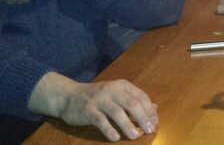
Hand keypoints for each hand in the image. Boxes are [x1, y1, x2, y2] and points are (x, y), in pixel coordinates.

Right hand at [30, 73, 157, 141]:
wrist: (68, 95)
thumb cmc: (97, 96)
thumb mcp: (117, 94)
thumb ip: (135, 100)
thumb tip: (155, 108)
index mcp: (122, 85)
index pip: (140, 96)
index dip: (149, 110)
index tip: (155, 122)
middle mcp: (112, 90)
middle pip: (131, 103)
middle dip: (143, 117)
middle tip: (150, 130)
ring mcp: (99, 100)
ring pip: (117, 112)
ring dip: (127, 125)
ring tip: (135, 136)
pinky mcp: (88, 110)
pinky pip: (100, 120)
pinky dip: (109, 129)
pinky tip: (115, 138)